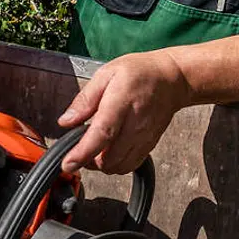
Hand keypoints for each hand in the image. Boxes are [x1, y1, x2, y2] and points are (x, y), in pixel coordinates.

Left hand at [58, 51, 190, 174]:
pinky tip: (111, 150)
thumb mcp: (107, 74)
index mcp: (121, 102)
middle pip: (109, 158)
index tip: (68, 163)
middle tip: (79, 147)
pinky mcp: (150, 144)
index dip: (83, 152)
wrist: (172, 79)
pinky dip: (116, 164)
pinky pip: (131, 165)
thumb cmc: (140, 73)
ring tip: (95, 149)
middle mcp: (136, 124)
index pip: (102, 134)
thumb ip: (85, 99)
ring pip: (119, 166)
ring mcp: (145, 136)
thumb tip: (66, 121)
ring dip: (102, 164)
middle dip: (88, 160)